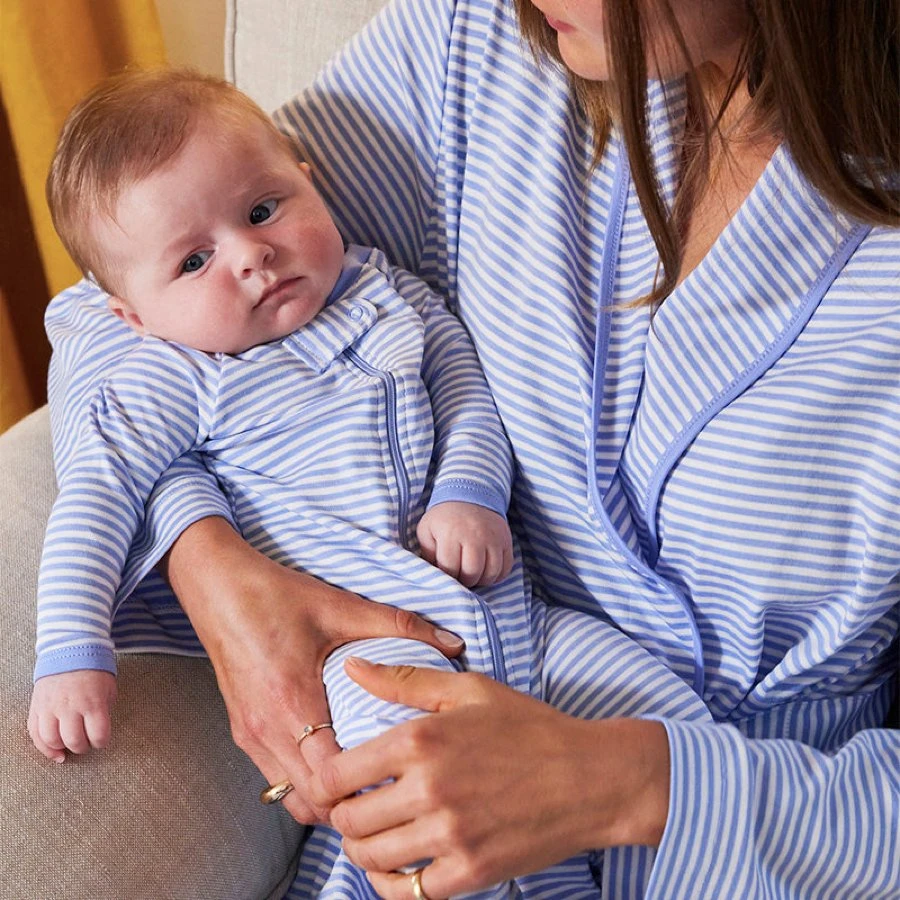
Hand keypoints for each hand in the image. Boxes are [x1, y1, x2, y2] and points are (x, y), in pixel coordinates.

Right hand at [28, 670, 116, 761]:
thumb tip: (99, 730)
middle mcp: (70, 707)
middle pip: (74, 741)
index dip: (101, 742)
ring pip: (52, 740)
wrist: (70, 650)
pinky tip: (54, 752)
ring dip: (62, 749)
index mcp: (93, 702)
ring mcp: (50, 708)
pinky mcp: (37, 707)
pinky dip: (44, 747)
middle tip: (86, 743)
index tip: (101, 740)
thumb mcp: (108, 688)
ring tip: (70, 748)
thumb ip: (105, 710)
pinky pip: (35, 733)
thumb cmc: (94, 670)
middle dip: (83, 747)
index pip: (98, 735)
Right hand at [161, 516, 465, 824]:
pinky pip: (276, 778)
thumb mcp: (340, 606)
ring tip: (367, 780)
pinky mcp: (242, 732)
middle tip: (392, 787)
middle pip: (310, 802)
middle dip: (351, 803)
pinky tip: (335, 760)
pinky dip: (305, 783)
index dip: (365, 788)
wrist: (217, 587)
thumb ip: (399, 625)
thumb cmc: (275, 596)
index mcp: (290, 701)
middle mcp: (264, 729)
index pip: (328, 778)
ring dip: (327, 797)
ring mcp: (249, 735)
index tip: (401, 778)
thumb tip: (451, 642)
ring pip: (290, 798)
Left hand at [313, 659, 670, 898]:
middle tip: (356, 807)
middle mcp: (429, 789)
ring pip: (371, 858)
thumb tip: (351, 666)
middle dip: (342, 815)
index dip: (326, 781)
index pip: (337, 774)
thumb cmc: (529, 726)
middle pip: (348, 820)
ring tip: (374, 834)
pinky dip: (393, 883)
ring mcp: (450, 835)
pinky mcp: (471, 872)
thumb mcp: (469, 689)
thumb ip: (403, 679)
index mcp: (421, 739)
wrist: (592, 777)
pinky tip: (400, 864)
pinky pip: (407, 893)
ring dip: (362, 849)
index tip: (337, 781)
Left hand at [417, 502, 512, 586]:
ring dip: (481, 579)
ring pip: (491, 573)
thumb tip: (435, 574)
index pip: (451, 569)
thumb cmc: (445, 518)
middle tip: (460, 575)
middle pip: (472, 573)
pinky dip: (497, 575)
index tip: (446, 572)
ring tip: (473, 573)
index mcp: (451, 533)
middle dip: (465, 580)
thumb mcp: (427, 530)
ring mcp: (493, 538)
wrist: (470, 495)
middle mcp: (474, 536)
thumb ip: (427, 553)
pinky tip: (486, 570)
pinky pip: (506, 567)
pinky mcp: (506, 540)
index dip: (447, 576)